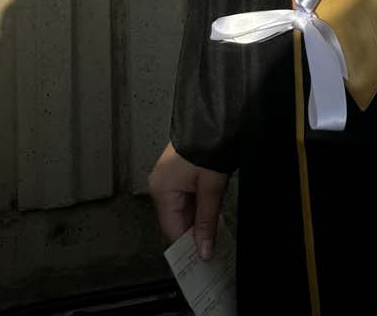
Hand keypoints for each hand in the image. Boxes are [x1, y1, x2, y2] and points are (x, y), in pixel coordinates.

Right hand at [148, 142, 229, 261]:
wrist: (216, 115)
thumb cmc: (210, 143)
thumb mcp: (211, 187)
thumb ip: (207, 221)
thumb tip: (204, 249)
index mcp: (161, 189)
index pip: (172, 231)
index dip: (188, 247)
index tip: (202, 260)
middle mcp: (160, 184)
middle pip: (176, 221)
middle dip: (194, 235)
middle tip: (211, 251)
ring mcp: (168, 177)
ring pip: (182, 210)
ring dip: (197, 222)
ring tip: (212, 236)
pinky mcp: (178, 171)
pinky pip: (186, 198)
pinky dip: (197, 209)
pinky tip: (210, 217)